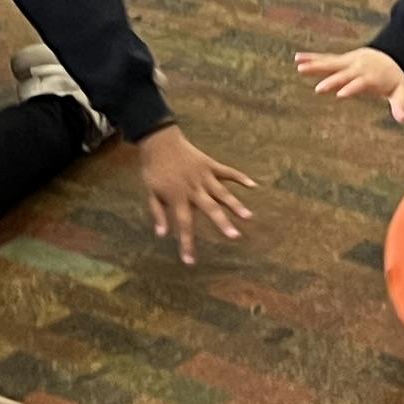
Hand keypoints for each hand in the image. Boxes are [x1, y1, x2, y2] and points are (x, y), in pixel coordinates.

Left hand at [137, 126, 255, 262]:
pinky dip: (240, 177)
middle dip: (222, 223)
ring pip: (222, 192)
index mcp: (177, 197)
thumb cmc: (153, 170)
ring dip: (235, 204)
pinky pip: (227, 171)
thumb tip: (162, 235)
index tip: (190, 261)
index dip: (187, 243)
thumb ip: (158, 214)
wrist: (159, 141)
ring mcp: (203, 176)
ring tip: (248, 216)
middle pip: (210, 208)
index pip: (184, 224)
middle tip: (234, 236)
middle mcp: (193, 188)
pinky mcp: (210, 164)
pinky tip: (253, 185)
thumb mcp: (151, 193)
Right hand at [292, 46, 403, 122]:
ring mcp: (348, 62)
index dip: (351, 88)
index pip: (359, 84)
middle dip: (331, 81)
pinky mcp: (342, 59)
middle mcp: (357, 68)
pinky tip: (297, 58)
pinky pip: (325, 59)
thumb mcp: (400, 92)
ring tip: (299, 67)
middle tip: (318, 89)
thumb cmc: (394, 79)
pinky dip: (312, 58)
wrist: (393, 55)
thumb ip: (400, 105)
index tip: (340, 95)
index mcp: (370, 77)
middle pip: (342, 74)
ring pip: (329, 64)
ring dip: (315, 65)